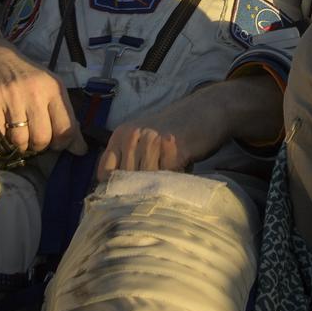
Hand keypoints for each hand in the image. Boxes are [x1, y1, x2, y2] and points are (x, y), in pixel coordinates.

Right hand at [0, 29, 87, 155]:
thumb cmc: (25, 76)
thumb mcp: (49, 88)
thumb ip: (64, 116)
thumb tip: (80, 148)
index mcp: (54, 89)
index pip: (66, 128)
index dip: (63, 144)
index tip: (57, 145)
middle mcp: (35, 91)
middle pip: (42, 138)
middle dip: (39, 146)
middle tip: (34, 139)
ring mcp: (12, 96)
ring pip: (21, 140)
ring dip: (20, 145)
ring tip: (18, 135)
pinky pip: (0, 135)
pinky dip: (1, 138)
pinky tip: (3, 130)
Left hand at [96, 75, 282, 180]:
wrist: (206, 111)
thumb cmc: (174, 131)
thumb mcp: (144, 140)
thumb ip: (129, 161)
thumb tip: (115, 196)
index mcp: (121, 134)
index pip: (105, 172)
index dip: (114, 189)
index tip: (125, 199)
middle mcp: (133, 135)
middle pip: (126, 180)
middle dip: (138, 192)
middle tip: (153, 196)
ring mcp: (153, 141)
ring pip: (146, 181)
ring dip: (158, 188)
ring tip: (168, 184)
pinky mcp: (174, 148)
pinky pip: (169, 178)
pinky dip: (175, 183)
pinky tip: (181, 176)